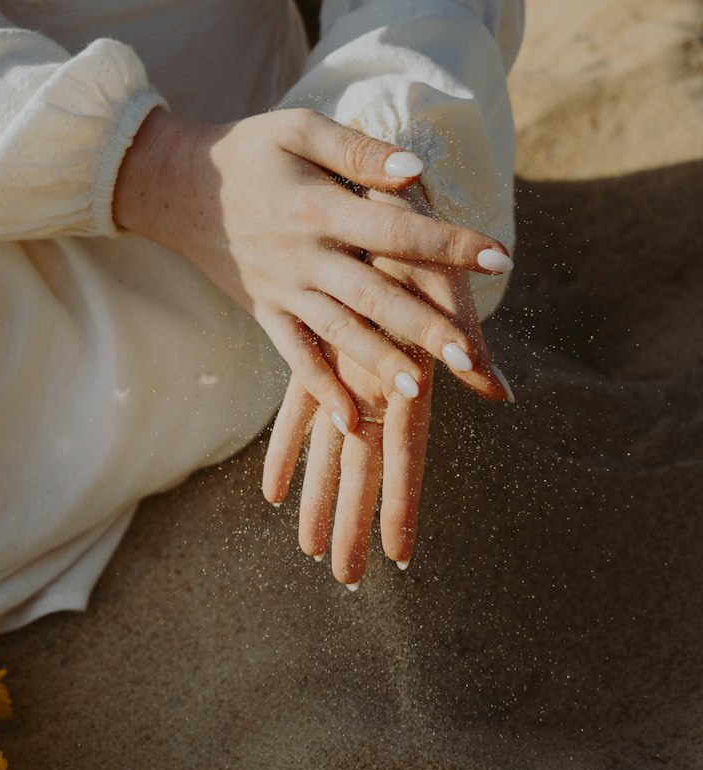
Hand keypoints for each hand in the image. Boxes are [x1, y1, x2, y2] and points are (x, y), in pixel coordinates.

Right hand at [113, 107, 513, 428]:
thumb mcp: (299, 130)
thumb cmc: (248, 151)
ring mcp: (283, 289)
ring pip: (339, 332)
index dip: (448, 244)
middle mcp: (303, 255)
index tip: (500, 258)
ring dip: (378, 364)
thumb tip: (416, 173)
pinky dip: (321, 389)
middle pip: (375, 295)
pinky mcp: (266, 311)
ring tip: (420, 392)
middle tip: (472, 356)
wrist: (174, 187)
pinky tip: (352, 422)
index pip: (395, 229)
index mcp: (318, 207)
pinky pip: (295, 356)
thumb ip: (358, 151)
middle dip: (425, 326)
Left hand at [262, 189, 499, 579]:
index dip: (398, 504)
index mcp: (408, 375)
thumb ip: (464, 341)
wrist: (377, 194)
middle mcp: (378, 381)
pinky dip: (287, 451)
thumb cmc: (420, 235)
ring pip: (330, 450)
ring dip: (322, 498)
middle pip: (362, 468)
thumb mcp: (441, 283)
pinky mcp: (320, 349)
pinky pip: (299, 414)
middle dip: (353, 521)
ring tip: (310, 549)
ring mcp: (348, 369)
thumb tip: (496, 391)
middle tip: (346, 576)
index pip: (401, 456)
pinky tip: (273, 493)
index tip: (397, 554)